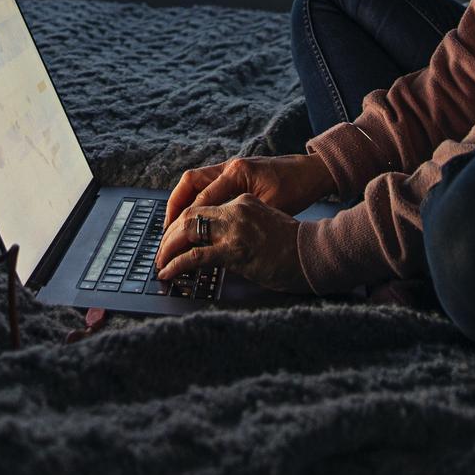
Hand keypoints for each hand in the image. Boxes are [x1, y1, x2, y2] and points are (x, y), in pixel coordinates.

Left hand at [152, 194, 308, 292]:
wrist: (314, 254)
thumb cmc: (292, 246)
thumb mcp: (263, 225)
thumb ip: (239, 227)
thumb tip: (215, 243)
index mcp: (243, 201)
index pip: (203, 207)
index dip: (182, 223)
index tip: (173, 237)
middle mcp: (237, 210)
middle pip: (190, 215)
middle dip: (169, 234)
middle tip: (161, 251)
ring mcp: (235, 229)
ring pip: (188, 231)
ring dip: (168, 248)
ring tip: (160, 263)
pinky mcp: (235, 250)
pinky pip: (196, 256)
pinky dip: (177, 264)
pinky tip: (168, 272)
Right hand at [162, 153, 335, 228]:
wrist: (312, 172)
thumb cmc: (297, 188)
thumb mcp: (272, 207)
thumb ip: (245, 217)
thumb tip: (220, 236)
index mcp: (237, 172)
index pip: (203, 198)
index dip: (187, 220)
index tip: (176, 238)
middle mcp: (230, 166)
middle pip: (190, 182)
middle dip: (174, 206)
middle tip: (166, 231)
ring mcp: (231, 168)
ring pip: (195, 182)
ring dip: (182, 202)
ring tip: (173, 226)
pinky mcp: (235, 174)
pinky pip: (206, 185)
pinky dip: (196, 200)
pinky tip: (194, 218)